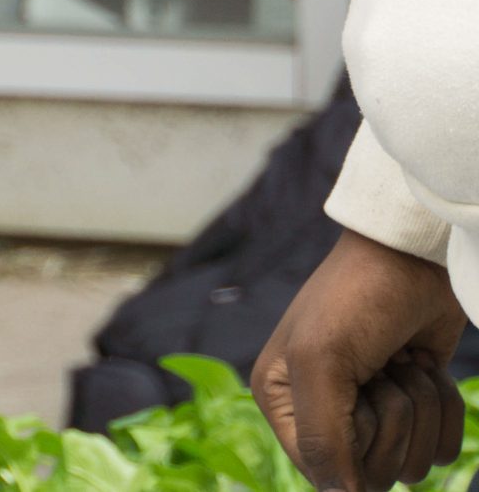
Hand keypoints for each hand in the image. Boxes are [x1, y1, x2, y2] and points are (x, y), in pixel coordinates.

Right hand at [257, 229, 465, 491]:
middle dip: (395, 421)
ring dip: (423, 410)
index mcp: (282, 402)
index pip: (323, 473)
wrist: (412, 258)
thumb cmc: (355, 300)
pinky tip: (426, 368)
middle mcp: (324, 413)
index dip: (355, 448)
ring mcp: (371, 410)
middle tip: (385, 371)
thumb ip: (323, 438)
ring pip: (414, 465)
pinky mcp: (414, 404)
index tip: (360, 397)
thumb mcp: (321, 364)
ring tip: (405, 363)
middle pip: (374, 474)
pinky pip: (443, 449)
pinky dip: (446, 410)